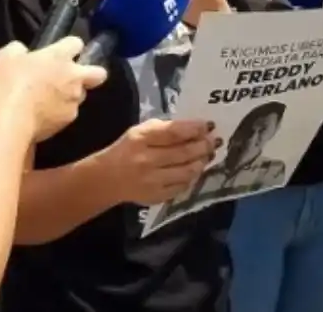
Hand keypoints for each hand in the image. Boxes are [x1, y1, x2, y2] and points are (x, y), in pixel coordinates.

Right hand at [0, 36, 108, 141]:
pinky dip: (59, 113)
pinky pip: (68, 113)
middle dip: (92, 73)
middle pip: (98, 73)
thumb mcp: (5, 56)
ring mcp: (73, 100)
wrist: (12, 120)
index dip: (69, 46)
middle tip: (74, 76)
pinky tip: (43, 115)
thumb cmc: (9, 83)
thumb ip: (19, 50)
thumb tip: (22, 52)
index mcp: (60, 56)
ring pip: (81, 95)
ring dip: (71, 94)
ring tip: (51, 99)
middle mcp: (74, 77)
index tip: (60, 51)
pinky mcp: (68, 120)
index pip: (77, 43)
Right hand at [102, 118, 218, 204]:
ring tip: (208, 155)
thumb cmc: (127, 150)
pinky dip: (192, 177)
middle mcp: (146, 160)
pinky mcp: (157, 196)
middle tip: (215, 141)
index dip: (194, 129)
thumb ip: (164, 129)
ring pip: (186, 171)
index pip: (173, 132)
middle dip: (203, 146)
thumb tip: (194, 128)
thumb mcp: (140, 132)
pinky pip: (182, 186)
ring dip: (201, 162)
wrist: (107, 179)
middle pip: (183, 153)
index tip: (209, 125)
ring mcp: (152, 181)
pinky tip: (195, 169)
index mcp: (140, 139)